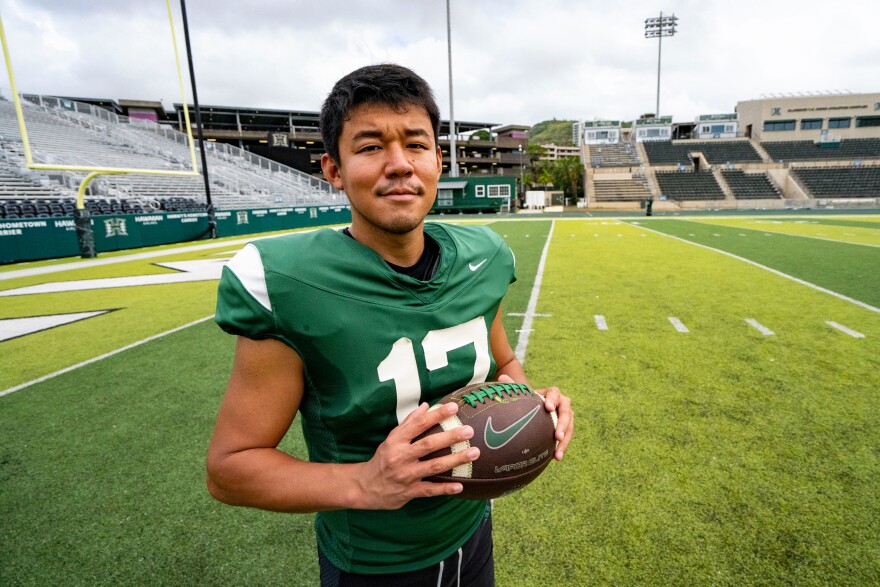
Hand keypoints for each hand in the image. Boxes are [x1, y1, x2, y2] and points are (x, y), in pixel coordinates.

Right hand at [352, 401, 479, 509]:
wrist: (365, 486)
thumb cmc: (383, 459)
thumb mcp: (391, 439)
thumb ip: (409, 423)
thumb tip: (426, 406)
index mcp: (396, 441)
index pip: (418, 424)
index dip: (436, 415)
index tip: (453, 408)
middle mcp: (401, 456)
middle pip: (428, 445)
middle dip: (450, 437)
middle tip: (469, 431)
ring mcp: (406, 475)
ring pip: (433, 466)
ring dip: (455, 460)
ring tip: (474, 453)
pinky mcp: (409, 492)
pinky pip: (430, 490)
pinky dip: (445, 488)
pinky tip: (460, 486)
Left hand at [498, 374, 572, 460]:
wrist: (536, 411)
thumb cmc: (529, 402)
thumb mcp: (522, 395)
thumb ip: (513, 387)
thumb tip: (501, 377)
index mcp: (552, 393)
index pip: (555, 393)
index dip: (552, 399)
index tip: (548, 408)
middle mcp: (563, 403)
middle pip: (566, 412)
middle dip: (562, 424)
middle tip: (556, 436)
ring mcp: (567, 416)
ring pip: (570, 427)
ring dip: (565, 441)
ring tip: (558, 455)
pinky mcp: (568, 428)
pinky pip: (568, 437)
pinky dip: (563, 447)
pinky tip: (556, 457)